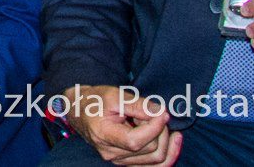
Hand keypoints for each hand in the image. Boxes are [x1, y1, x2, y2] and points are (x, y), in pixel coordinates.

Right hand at [60, 84, 180, 166]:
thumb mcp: (114, 94)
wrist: (80, 111)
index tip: (163, 112)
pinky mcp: (127, 161)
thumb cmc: (95, 100)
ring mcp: (119, 160)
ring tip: (161, 123)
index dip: (155, 127)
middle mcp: (112, 153)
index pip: (135, 141)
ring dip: (165, 140)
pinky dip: (167, 152)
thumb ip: (138, 104)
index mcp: (104, 135)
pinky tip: (173, 138)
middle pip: (150, 150)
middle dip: (161, 130)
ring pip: (156, 160)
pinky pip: (153, 165)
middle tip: (157, 112)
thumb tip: (161, 113)